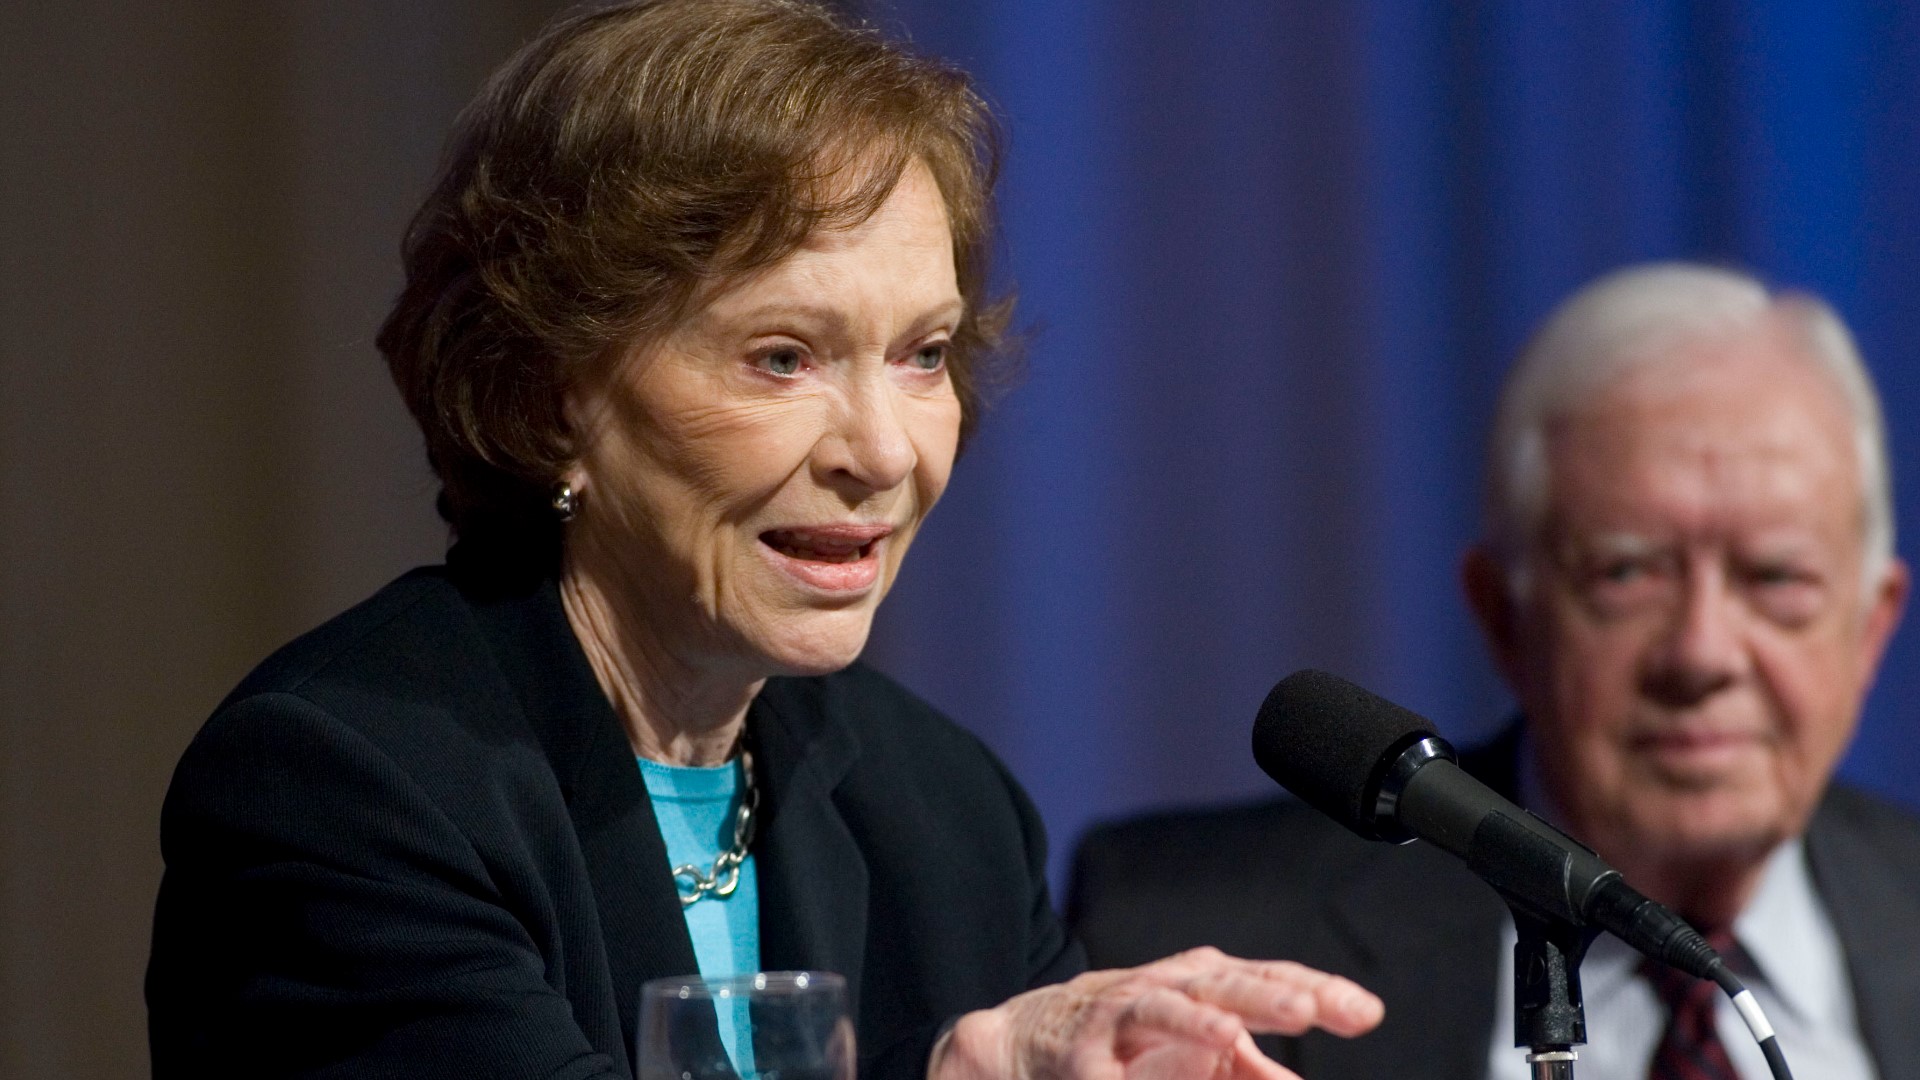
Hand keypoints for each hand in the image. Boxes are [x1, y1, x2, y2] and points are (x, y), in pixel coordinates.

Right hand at [927, 947, 1382, 1079]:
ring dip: (1194, 1023)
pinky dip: (1130, 1077)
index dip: (1317, 991)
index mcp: (1202, 986)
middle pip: (1222, 984)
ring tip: (1228, 1037)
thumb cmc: (1126, 1042)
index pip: (1267, 980)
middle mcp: (1165, 990)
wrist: (1029, 1039)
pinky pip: (1105, 1067)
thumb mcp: (1197, 1051)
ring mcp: (1119, 1017)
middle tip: (1313, 1009)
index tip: (1367, 1013)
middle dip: (1268, 995)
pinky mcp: (1080, 1052)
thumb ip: (1249, 1069)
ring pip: (1161, 1009)